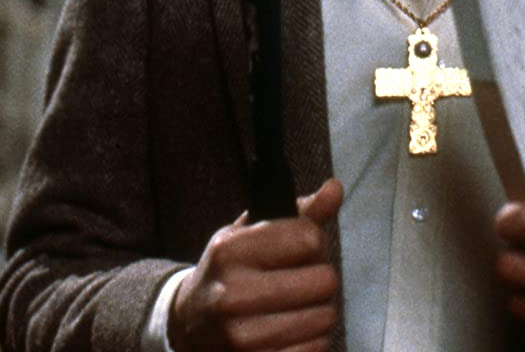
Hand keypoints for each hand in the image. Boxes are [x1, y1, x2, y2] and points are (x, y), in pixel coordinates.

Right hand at [168, 178, 342, 351]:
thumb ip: (299, 214)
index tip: (299, 249)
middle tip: (299, 281)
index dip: (313, 242)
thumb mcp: (250, 235)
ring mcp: (242, 336)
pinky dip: (311, 341)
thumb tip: (335, 188)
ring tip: (294, 307)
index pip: (308, 238)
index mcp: (230, 251)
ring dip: (318, 312)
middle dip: (319, 278)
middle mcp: (232, 293)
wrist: (189, 325)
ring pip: (324, 317)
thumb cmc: (229, 272)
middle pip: (323, 280)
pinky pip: (315, 349)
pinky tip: (290, 332)